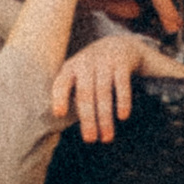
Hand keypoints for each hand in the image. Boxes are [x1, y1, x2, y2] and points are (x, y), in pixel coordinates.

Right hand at [33, 0, 180, 36]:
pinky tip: (166, 16)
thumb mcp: (103, 3)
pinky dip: (162, 2)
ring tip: (173, 24)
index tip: (162, 21)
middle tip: (174, 23)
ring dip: (166, 5)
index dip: (154, 3)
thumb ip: (119, 4)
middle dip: (164, 4)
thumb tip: (136, 10)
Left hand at [52, 29, 183, 142]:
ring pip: (103, 91)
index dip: (59, 97)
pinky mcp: (122, 61)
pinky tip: (123, 116)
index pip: (62, 82)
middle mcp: (86, 62)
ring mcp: (105, 60)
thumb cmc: (93, 69)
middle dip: (87, 118)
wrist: (119, 43)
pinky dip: (123, 100)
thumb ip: (70, 93)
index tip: (59, 114)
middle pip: (85, 93)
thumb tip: (61, 124)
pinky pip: (122, 83)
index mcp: (71, 67)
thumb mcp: (79, 74)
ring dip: (105, 117)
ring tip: (107, 137)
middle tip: (90, 140)